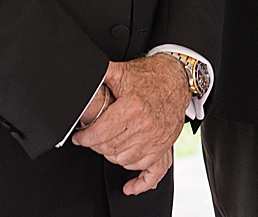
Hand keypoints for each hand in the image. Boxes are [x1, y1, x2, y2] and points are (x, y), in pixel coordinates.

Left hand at [71, 57, 189, 194]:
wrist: (178, 77)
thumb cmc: (150, 75)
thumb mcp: (121, 71)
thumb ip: (100, 75)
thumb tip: (83, 77)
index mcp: (132, 108)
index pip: (100, 134)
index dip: (84, 138)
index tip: (79, 138)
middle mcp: (145, 126)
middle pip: (110, 149)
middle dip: (95, 146)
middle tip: (90, 139)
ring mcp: (156, 138)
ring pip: (124, 160)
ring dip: (111, 156)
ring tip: (106, 146)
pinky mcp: (164, 145)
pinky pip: (149, 169)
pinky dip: (136, 176)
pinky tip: (129, 185)